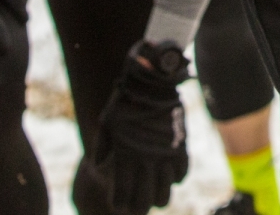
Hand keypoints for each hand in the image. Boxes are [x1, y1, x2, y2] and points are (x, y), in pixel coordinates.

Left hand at [92, 39, 190, 213]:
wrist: (150, 78)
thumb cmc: (124, 100)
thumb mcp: (106, 122)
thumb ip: (102, 146)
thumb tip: (97, 166)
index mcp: (124, 157)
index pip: (122, 198)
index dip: (121, 206)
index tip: (120, 206)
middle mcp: (145, 159)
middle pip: (144, 202)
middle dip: (140, 207)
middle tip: (138, 205)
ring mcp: (164, 153)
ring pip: (165, 194)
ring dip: (159, 196)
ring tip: (154, 193)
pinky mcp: (180, 144)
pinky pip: (182, 173)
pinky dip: (176, 178)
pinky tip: (169, 175)